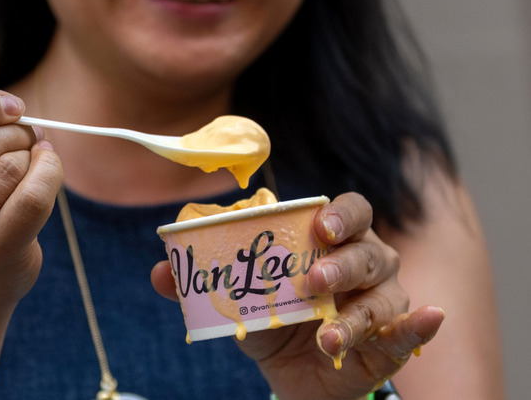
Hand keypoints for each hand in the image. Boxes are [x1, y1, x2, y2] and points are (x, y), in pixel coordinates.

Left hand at [151, 192, 443, 398]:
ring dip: (358, 314)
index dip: (340, 214)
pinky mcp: (390, 343)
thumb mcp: (238, 301)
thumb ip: (203, 283)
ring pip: (383, 298)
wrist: (293, 375)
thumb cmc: (273, 320)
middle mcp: (366, 265)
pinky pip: (410, 332)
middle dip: (343, 264)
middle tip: (313, 280)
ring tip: (328, 335)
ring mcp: (382, 303)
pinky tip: (428, 317)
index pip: (349, 213)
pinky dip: (418, 326)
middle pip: (369, 252)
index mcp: (331, 244)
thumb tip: (160, 271)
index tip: (319, 225)